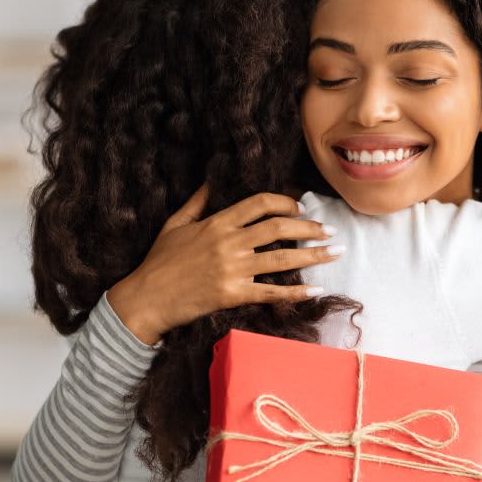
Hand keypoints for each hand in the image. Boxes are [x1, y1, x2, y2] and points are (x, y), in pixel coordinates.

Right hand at [107, 185, 341, 344]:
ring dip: (314, 255)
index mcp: (216, 223)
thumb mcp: (175, 224)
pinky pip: (271, 293)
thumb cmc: (158, 262)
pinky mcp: (232, 295)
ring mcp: (232, 270)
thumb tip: (210, 181)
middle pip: (278, 229)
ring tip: (336, 252)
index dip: (285, 203)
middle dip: (310, 228)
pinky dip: (296, 293)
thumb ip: (196, 202)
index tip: (301, 208)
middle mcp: (228, 243)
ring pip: (281, 259)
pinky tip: (316, 290)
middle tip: (331, 229)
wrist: (145, 300)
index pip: (259, 204)